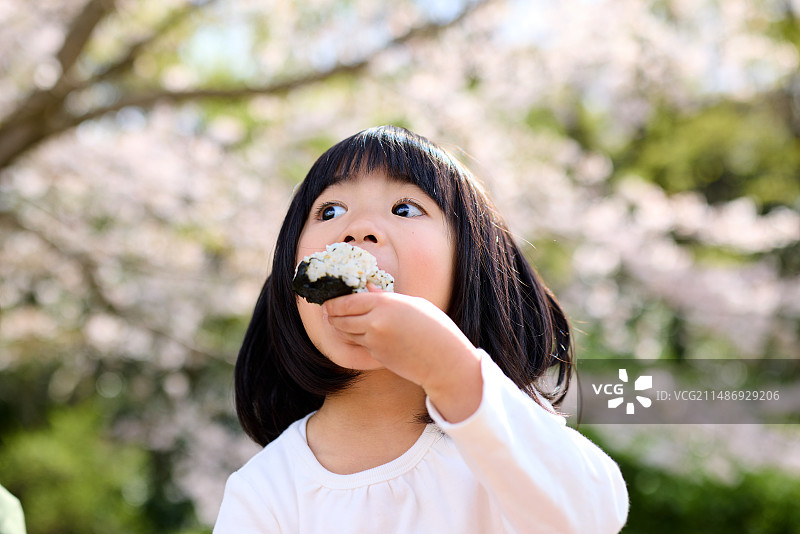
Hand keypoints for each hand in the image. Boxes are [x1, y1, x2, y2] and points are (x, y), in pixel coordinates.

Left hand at [322, 283, 482, 421]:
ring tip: (340, 321)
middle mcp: (375, 322)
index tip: (328, 302)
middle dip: (332, 316)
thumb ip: (385, 297)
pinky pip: (360, 345)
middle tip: (328, 312)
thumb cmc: (435, 328)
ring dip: (342, 328)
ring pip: (347, 333)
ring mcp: (374, 342)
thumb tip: (368, 288)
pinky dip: (358, 339)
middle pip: (341, 319)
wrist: (444, 361)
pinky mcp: (376, 357)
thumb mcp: (412, 304)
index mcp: (385, 304)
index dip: (334, 302)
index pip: (347, 302)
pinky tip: (363, 334)